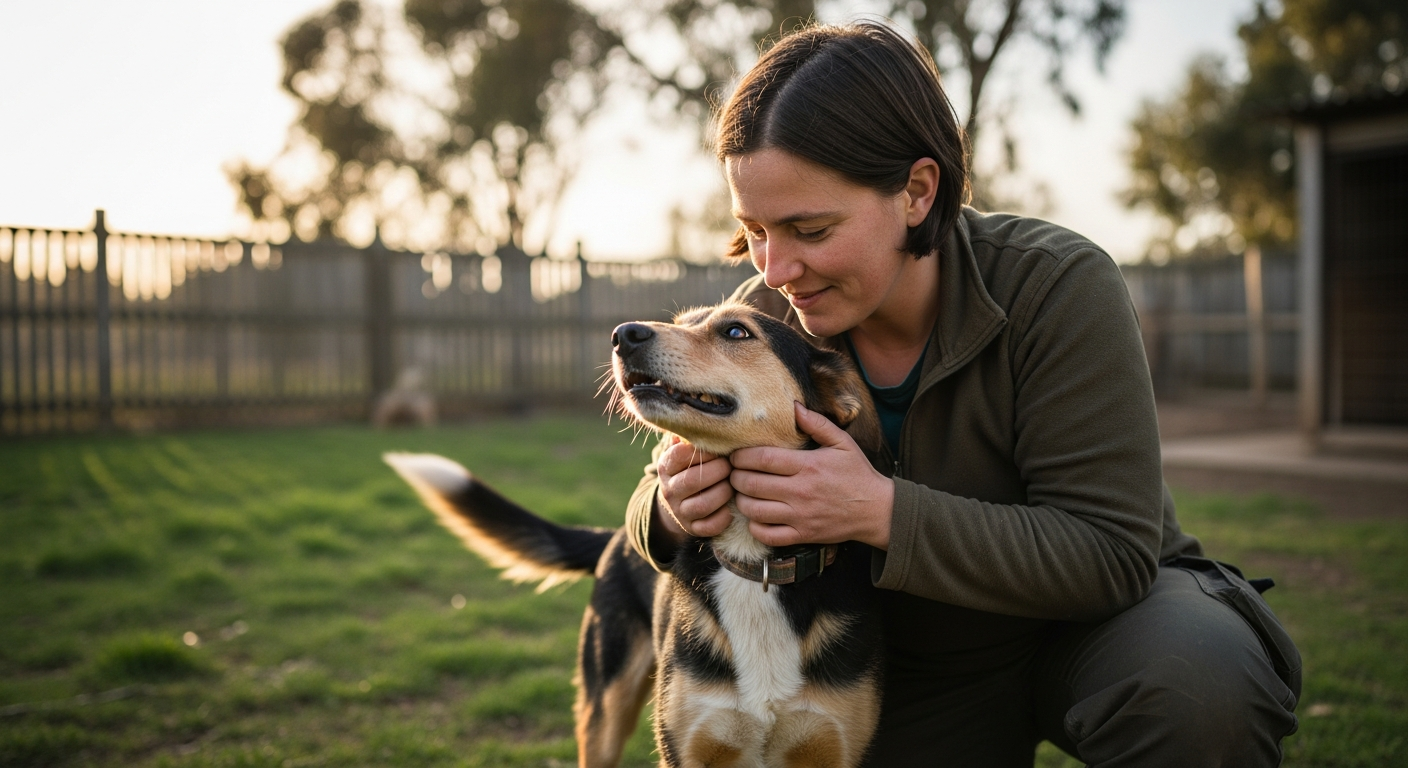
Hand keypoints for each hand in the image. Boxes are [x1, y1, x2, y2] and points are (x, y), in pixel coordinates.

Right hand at [655, 436, 733, 543]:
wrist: (679, 502)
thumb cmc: (691, 468)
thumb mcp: (685, 451)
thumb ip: (691, 436)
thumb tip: (699, 416)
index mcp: (666, 466)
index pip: (681, 455)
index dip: (704, 451)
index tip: (718, 450)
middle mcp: (669, 490)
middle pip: (693, 480)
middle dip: (718, 471)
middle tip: (730, 466)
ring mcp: (679, 511)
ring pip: (702, 505)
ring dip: (723, 493)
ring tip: (731, 485)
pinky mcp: (692, 528)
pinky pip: (708, 526)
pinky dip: (723, 517)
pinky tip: (730, 507)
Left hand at [730, 402, 892, 549]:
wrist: (877, 510)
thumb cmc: (857, 474)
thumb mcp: (842, 443)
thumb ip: (817, 423)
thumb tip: (794, 406)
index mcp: (808, 466)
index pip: (762, 459)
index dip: (742, 456)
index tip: (735, 455)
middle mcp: (801, 491)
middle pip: (752, 484)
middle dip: (736, 477)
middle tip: (734, 473)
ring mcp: (800, 516)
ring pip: (754, 510)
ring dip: (741, 501)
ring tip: (742, 493)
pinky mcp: (803, 535)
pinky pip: (768, 535)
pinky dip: (755, 526)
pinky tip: (756, 516)